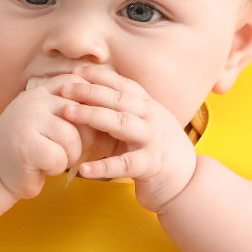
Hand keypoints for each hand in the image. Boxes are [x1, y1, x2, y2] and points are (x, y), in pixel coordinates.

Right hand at [0, 73, 112, 198]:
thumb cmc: (29, 147)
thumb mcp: (48, 118)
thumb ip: (71, 105)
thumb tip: (116, 102)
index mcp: (42, 90)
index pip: (82, 88)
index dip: (93, 109)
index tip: (92, 126)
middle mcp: (34, 100)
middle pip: (83, 115)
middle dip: (84, 138)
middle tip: (67, 149)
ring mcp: (28, 121)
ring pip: (73, 139)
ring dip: (69, 156)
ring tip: (51, 158)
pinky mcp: (26, 146)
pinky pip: (60, 158)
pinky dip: (55, 168)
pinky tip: (40, 167)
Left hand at [60, 66, 197, 211]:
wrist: (187, 182)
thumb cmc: (156, 151)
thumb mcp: (143, 126)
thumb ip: (122, 113)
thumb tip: (87, 101)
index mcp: (148, 107)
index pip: (123, 85)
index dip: (100, 76)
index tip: (76, 70)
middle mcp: (153, 118)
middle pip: (119, 99)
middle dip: (90, 91)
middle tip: (64, 88)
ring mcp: (153, 140)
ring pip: (121, 123)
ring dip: (92, 115)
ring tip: (67, 113)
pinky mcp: (151, 165)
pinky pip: (124, 164)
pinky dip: (103, 167)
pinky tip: (83, 169)